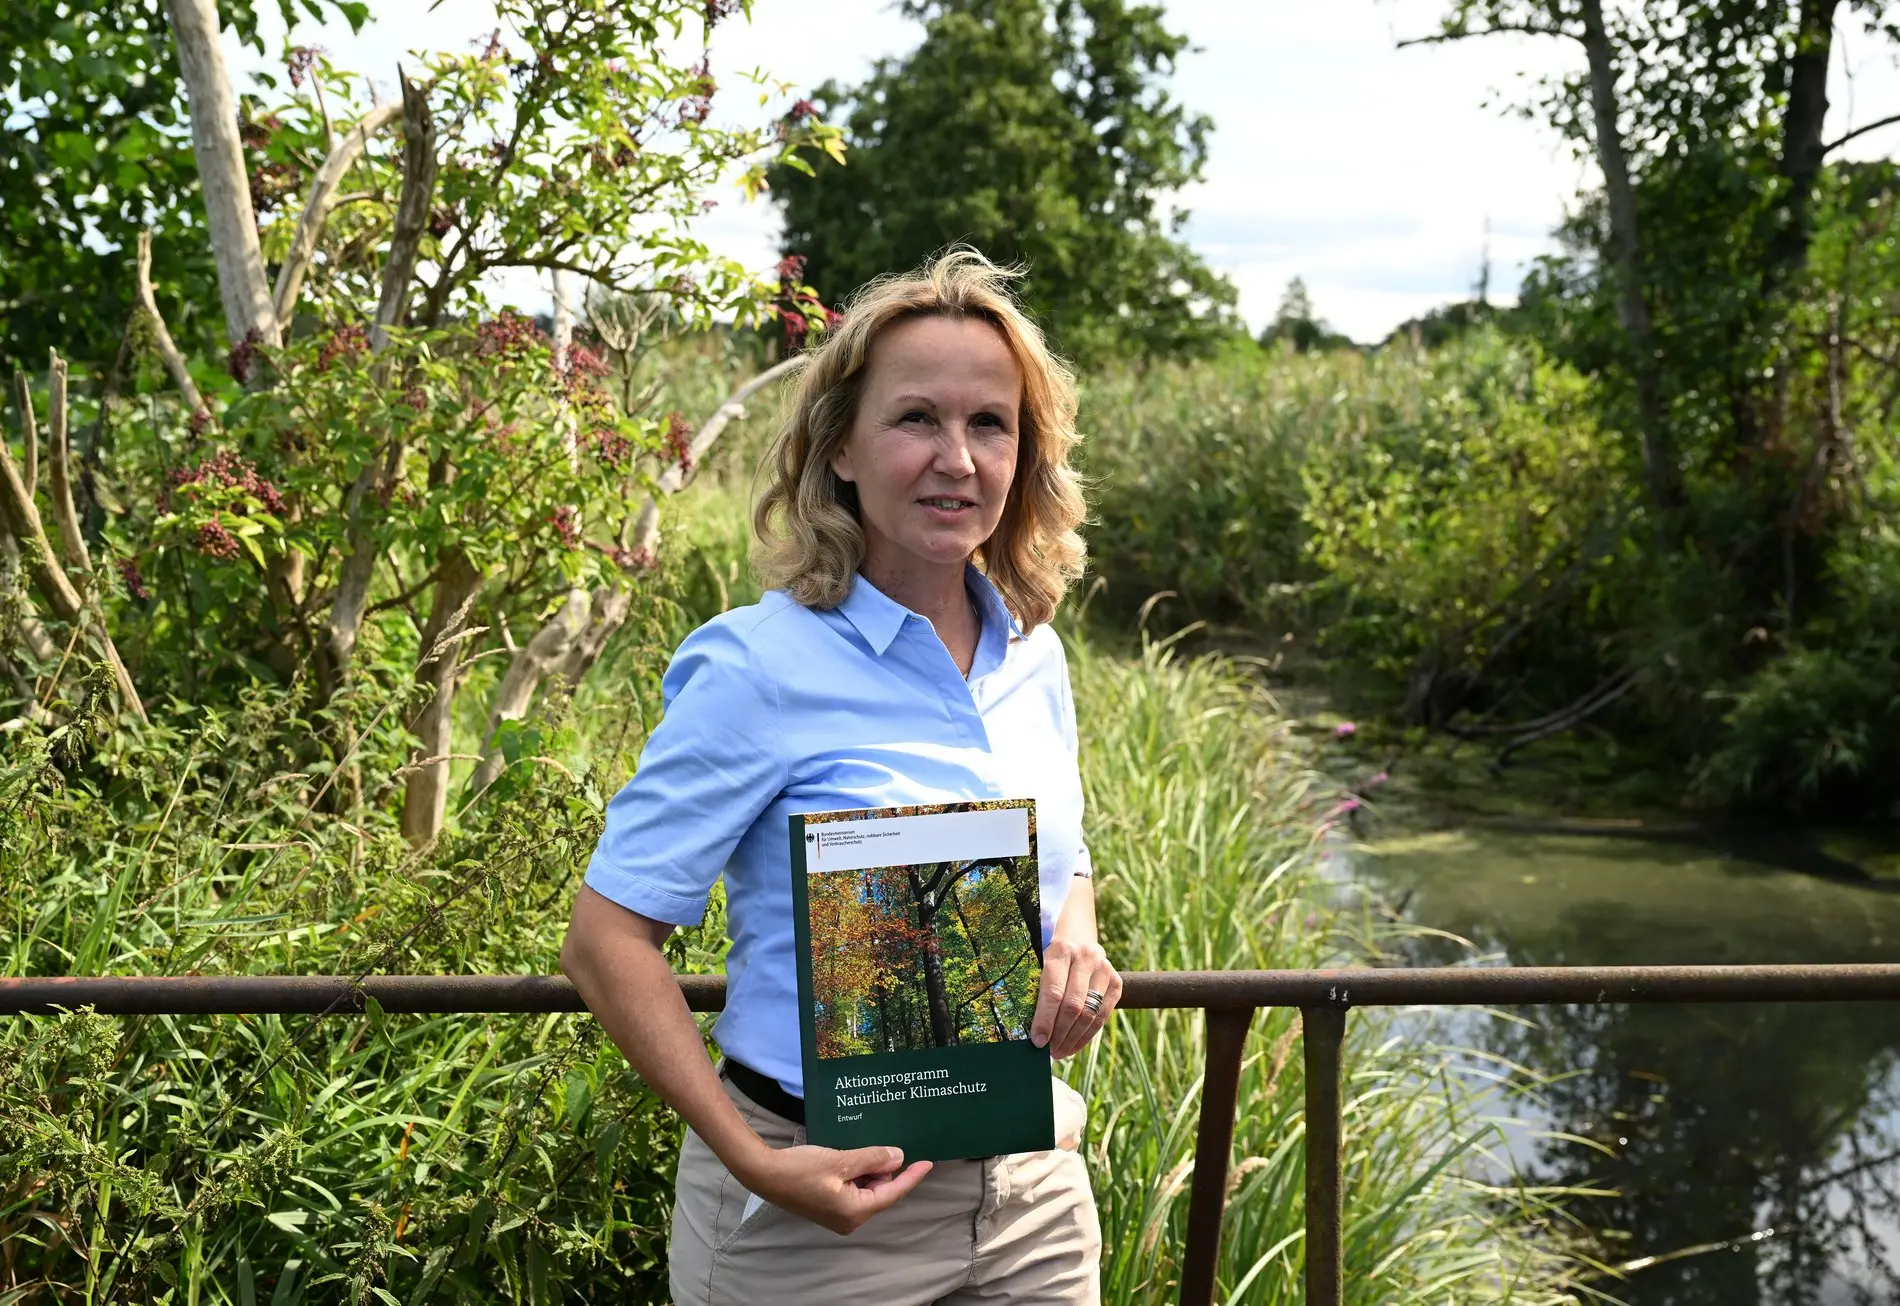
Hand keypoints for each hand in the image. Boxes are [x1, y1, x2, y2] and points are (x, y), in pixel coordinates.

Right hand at [738, 1142, 932, 1234]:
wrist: (764, 1173)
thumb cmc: (801, 1169)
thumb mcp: (841, 1160)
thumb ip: (872, 1159)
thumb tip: (898, 1157)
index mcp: (855, 1212)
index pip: (892, 1193)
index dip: (911, 1177)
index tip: (928, 1163)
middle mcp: (849, 1219)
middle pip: (879, 1192)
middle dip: (886, 1170)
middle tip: (893, 1145)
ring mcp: (837, 1214)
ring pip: (866, 1189)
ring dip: (871, 1170)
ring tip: (874, 1148)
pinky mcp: (828, 1206)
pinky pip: (853, 1189)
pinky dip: (858, 1174)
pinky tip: (858, 1156)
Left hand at [1030, 934, 1121, 1059]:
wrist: (1077, 933)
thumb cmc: (1050, 955)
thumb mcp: (1039, 961)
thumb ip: (1035, 990)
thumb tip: (1031, 1032)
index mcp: (1060, 951)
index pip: (1053, 992)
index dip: (1045, 1020)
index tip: (1037, 1041)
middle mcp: (1086, 957)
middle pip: (1073, 1005)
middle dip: (1059, 1033)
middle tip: (1048, 1052)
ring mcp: (1104, 968)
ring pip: (1090, 1013)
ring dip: (1073, 1038)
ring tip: (1059, 1053)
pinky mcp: (1116, 981)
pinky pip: (1103, 1015)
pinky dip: (1087, 1035)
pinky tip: (1074, 1046)